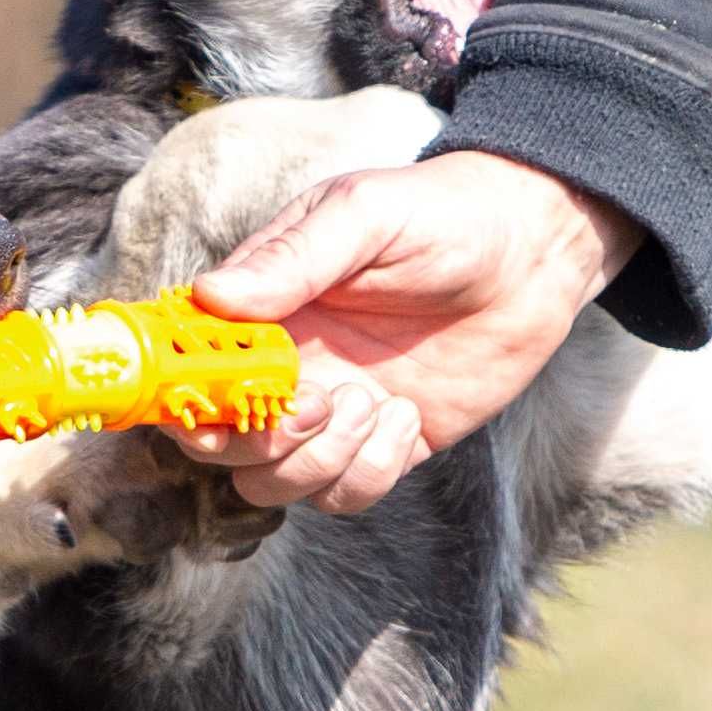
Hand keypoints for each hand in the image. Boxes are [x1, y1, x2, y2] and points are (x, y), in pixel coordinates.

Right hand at [167, 151, 635, 512]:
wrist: (534, 253)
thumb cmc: (442, 216)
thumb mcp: (364, 216)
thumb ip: (291, 258)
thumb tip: (212, 295)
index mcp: (259, 310)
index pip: (183, 368)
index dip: (176, 399)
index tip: (210, 407)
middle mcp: (283, 368)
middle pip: (221, 446)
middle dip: (260, 440)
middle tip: (319, 400)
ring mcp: (330, 412)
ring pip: (275, 484)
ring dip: (317, 460)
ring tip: (375, 402)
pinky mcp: (381, 446)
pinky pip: (344, 495)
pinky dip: (370, 471)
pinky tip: (407, 417)